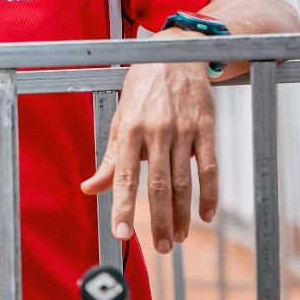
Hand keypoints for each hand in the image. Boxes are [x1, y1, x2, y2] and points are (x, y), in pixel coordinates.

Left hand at [80, 50, 218, 253]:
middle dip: (159, 221)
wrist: (177, 52)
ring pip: (184, 181)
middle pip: (159, 185)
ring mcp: (184, 130)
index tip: (121, 233)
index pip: (124, 176)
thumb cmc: (144, 87)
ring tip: (177, 238)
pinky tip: (205, 214)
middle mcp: (157, 131)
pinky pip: (209, 167)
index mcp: (131, 129)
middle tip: (160, 247)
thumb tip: (90, 188)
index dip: (123, 206)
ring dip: (181, 214)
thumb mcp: (121, 117)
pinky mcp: (206, 128)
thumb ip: (110, 158)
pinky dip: (209, 193)